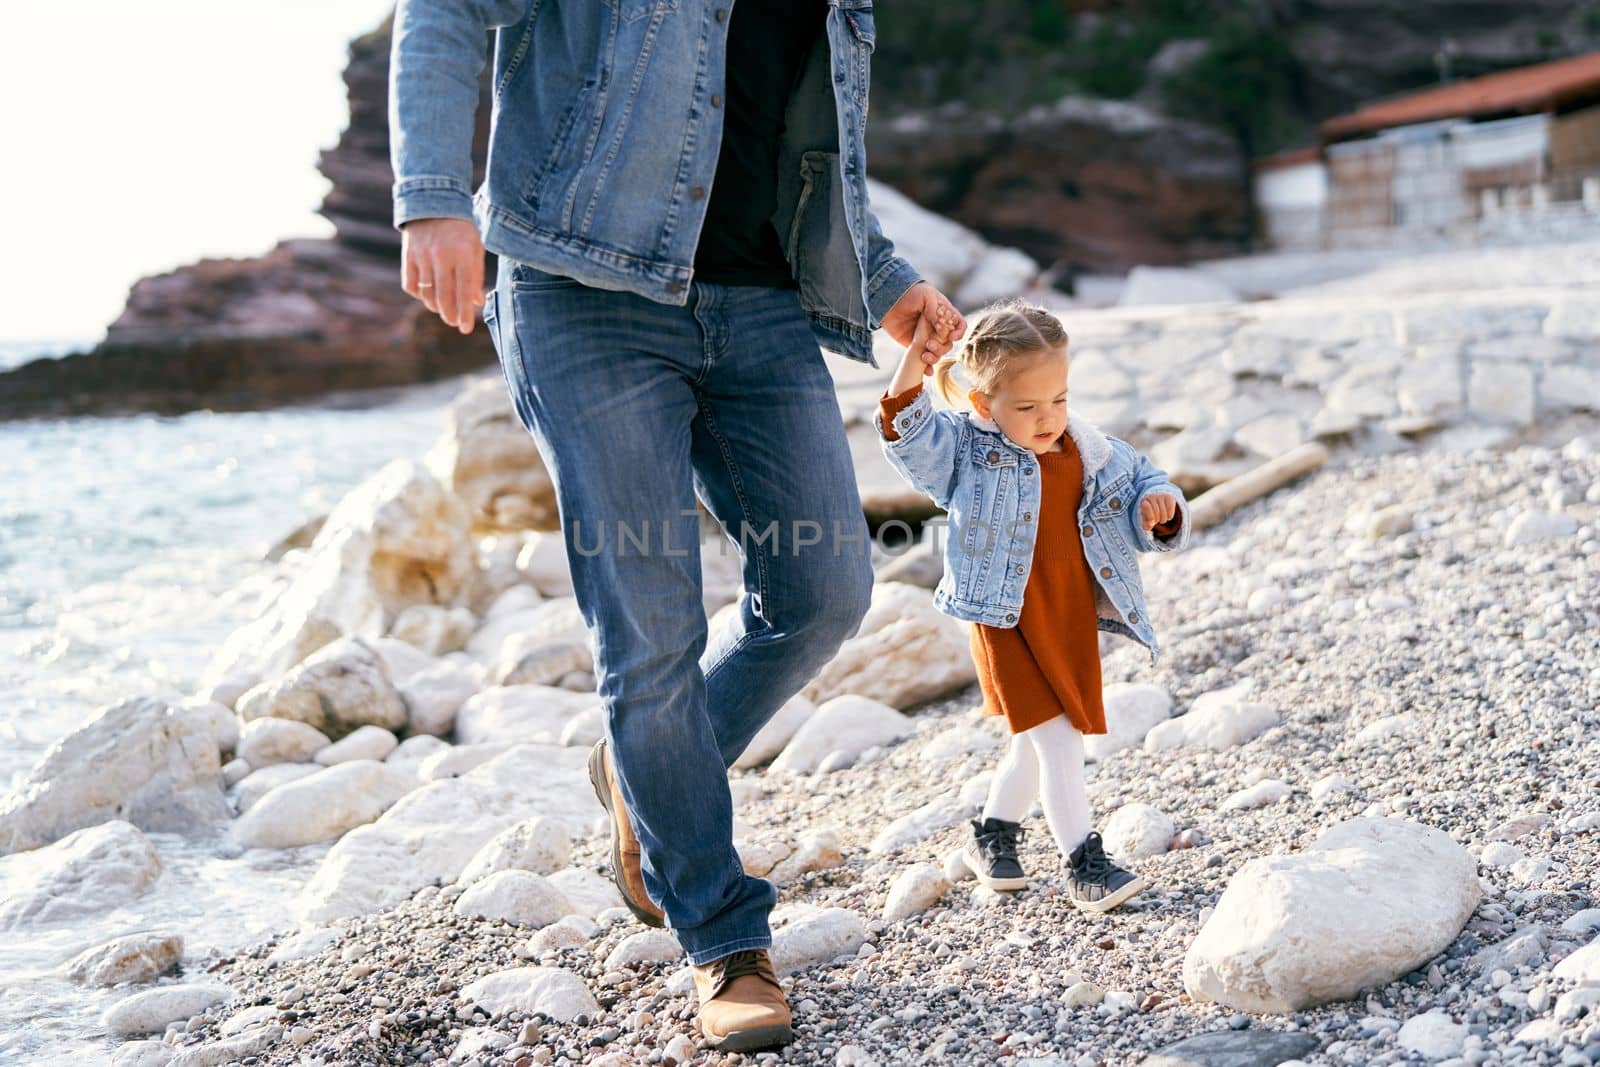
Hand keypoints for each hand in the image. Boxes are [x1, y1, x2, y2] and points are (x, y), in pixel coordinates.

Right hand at [400, 217, 485, 334]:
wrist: (433, 202)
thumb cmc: (461, 229)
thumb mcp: (476, 248)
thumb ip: (476, 275)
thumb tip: (476, 303)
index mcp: (463, 253)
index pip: (465, 291)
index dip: (465, 313)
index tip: (465, 329)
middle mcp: (442, 255)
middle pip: (444, 297)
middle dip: (450, 315)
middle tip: (454, 322)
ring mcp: (422, 256)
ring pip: (427, 294)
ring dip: (435, 307)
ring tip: (443, 309)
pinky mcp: (408, 255)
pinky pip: (411, 285)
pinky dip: (419, 294)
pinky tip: (427, 295)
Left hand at [882, 281, 964, 360]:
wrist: (887, 300)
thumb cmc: (909, 293)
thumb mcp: (926, 296)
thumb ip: (936, 310)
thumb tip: (942, 328)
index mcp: (944, 314)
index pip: (959, 326)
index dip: (958, 333)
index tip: (950, 336)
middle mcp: (937, 328)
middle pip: (949, 343)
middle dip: (942, 347)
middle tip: (929, 343)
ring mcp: (926, 338)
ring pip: (938, 353)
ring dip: (935, 358)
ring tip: (924, 355)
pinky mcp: (914, 346)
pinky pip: (924, 360)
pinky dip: (927, 368)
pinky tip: (926, 371)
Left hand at [1139, 492, 1178, 531]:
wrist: (1157, 504)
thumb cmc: (1150, 514)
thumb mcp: (1147, 520)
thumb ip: (1146, 525)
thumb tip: (1150, 524)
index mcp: (1143, 502)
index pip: (1146, 507)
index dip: (1150, 516)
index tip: (1151, 520)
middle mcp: (1151, 496)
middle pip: (1156, 513)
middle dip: (1157, 520)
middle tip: (1156, 519)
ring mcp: (1160, 496)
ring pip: (1164, 513)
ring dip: (1163, 519)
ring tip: (1161, 518)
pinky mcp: (1169, 497)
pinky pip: (1170, 510)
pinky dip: (1169, 516)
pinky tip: (1168, 516)